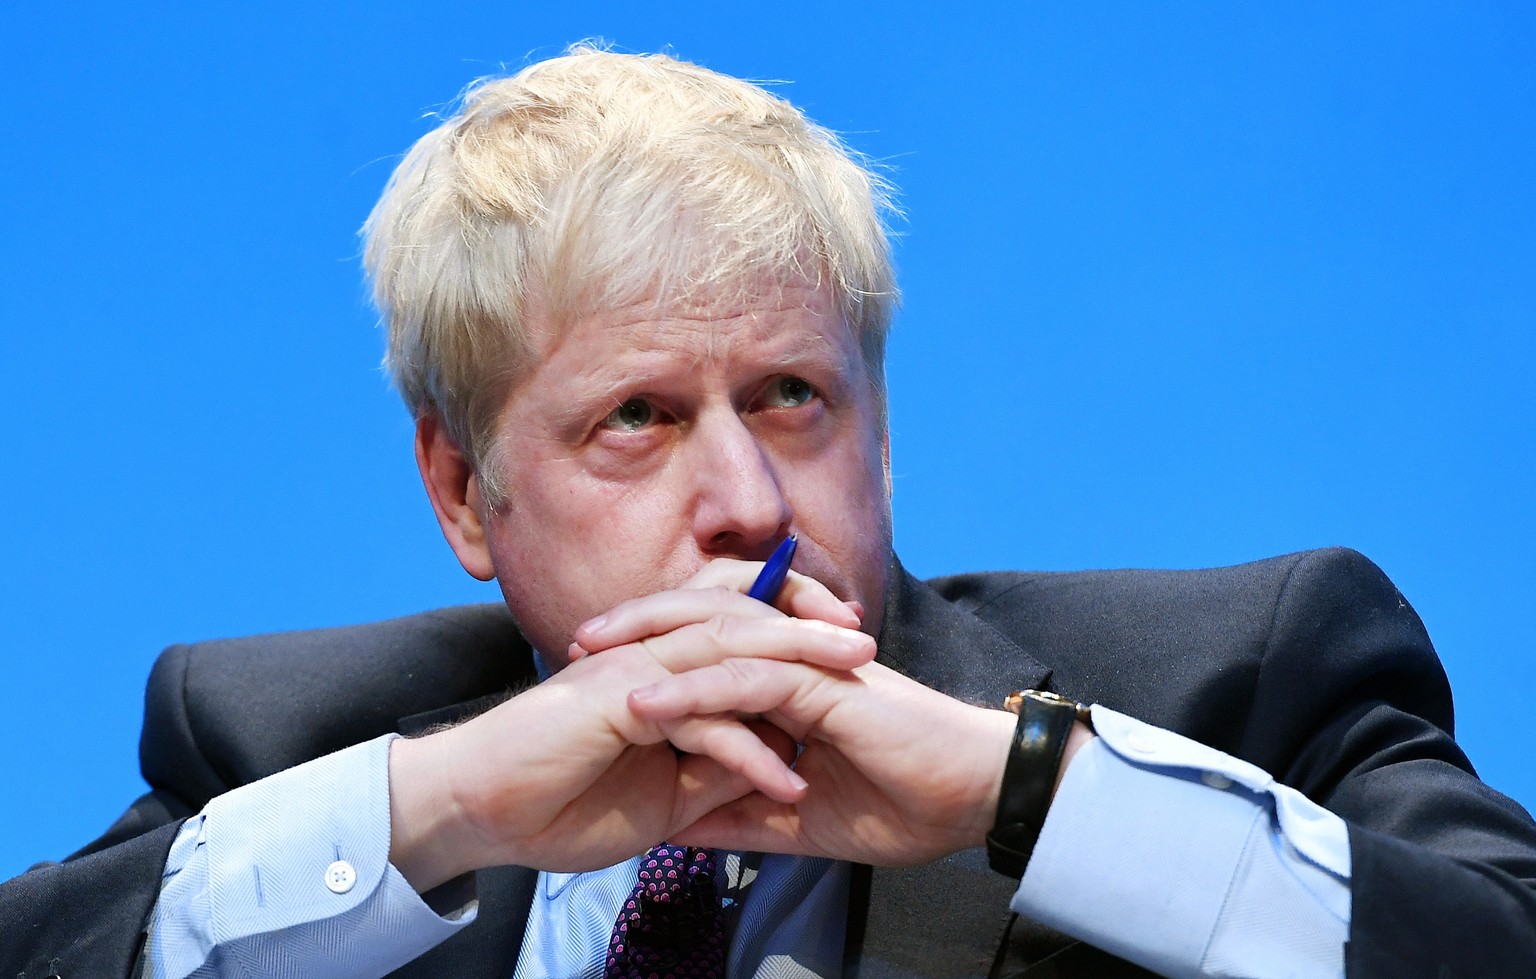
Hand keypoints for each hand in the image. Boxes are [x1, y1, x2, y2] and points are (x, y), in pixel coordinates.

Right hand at [388, 563, 872, 890]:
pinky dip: (749, 752)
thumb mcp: (661, 795)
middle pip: (744, 621)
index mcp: (662, 668)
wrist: (480, 811)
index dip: (791, 630)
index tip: (845, 653)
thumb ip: (711, 768)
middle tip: (867, 641)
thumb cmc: (560, 801)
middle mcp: (652, 656)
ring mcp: (636, 672)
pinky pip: (702, 720)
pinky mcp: (619, 704)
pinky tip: (788, 782)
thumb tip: (764, 765)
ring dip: (798, 663)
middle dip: (811, 627)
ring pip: (730, 650)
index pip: (737, 629)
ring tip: (856, 679)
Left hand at [577, 571, 1018, 867]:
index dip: (652, 651)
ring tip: (590, 660)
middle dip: (636, 626)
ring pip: (717, 638)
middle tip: (575, 644)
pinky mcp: (827, 687)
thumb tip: (677, 828)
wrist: (977, 799)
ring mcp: (810, 668)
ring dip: (649, 647)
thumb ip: (740, 813)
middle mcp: (795, 661)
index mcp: (789, 680)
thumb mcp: (800, 820)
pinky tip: (648, 704)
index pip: (708, 647)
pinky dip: (696, 690)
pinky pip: (749, 679)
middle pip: (701, 621)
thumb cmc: (906, 803)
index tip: (594, 671)